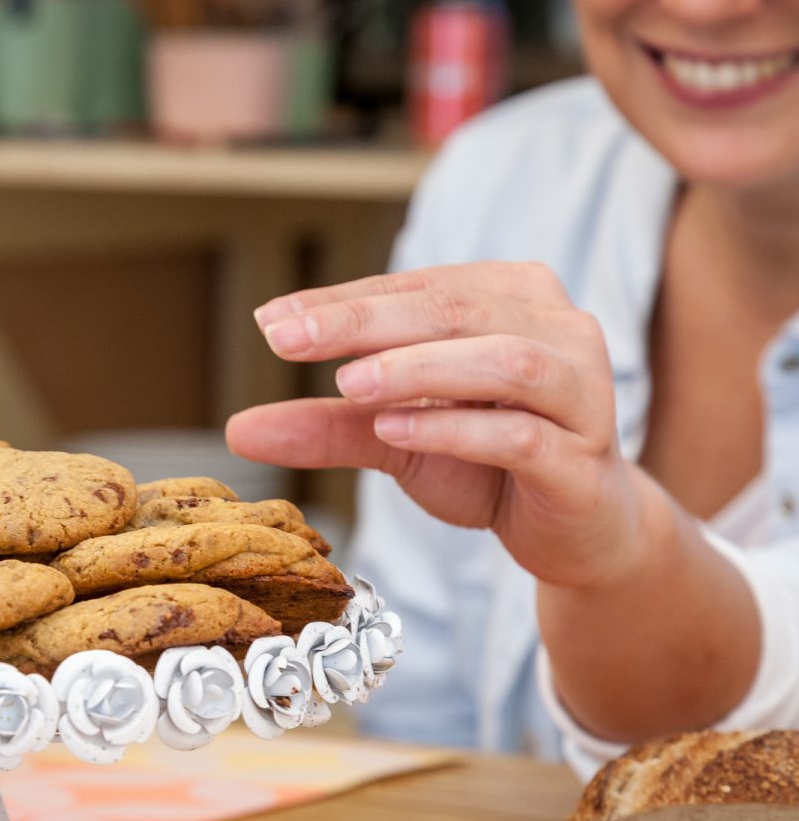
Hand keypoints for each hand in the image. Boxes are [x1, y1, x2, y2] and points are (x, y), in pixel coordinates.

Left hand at [226, 261, 653, 589]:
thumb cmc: (490, 465)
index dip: (341, 302)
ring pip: (504, 362)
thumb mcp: (396, 440)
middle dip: (364, 324)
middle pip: (456, 311)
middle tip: (289, 340)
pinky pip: (522, 434)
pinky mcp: (584, 460)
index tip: (268, 321)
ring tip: (348, 384)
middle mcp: (558, 329)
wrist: (580, 531)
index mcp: (510, 299)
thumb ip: (327, 427)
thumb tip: (237, 429)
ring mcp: (582, 393)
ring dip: (419, 368)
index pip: (416, 289)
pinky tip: (396, 432)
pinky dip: (456, 429)